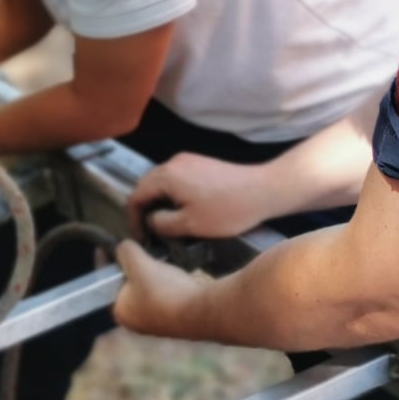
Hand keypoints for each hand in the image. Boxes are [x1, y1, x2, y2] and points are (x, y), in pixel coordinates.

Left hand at [113, 240, 204, 339]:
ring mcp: (157, 322)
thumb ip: (124, 251)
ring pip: (147, 289)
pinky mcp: (176, 318)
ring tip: (155, 258)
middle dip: (130, 267)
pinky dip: (166, 282)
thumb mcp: (137, 262)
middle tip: (135, 250)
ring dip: (150, 273)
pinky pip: (165, 295)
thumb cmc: (163, 290)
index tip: (105, 246)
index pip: (104, 282)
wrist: (201, 310)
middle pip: (126, 286)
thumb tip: (123, 247)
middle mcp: (136, 321)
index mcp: (119, 311)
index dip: (105, 261)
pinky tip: (172, 271)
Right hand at [126, 152, 270, 240]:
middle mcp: (172, 162)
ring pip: (161, 183)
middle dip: (145, 210)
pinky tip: (183, 211)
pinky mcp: (200, 163)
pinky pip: (176, 179)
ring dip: (159, 203)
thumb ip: (162, 224)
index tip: (141, 239)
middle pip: (146, 186)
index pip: (135, 196)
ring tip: (166, 225)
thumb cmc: (227, 210)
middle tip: (151, 234)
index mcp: (166, 175)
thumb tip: (151, 220)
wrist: (264, 190)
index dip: (133, 219)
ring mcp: (187, 160)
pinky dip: (172, 195)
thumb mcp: (190, 225)